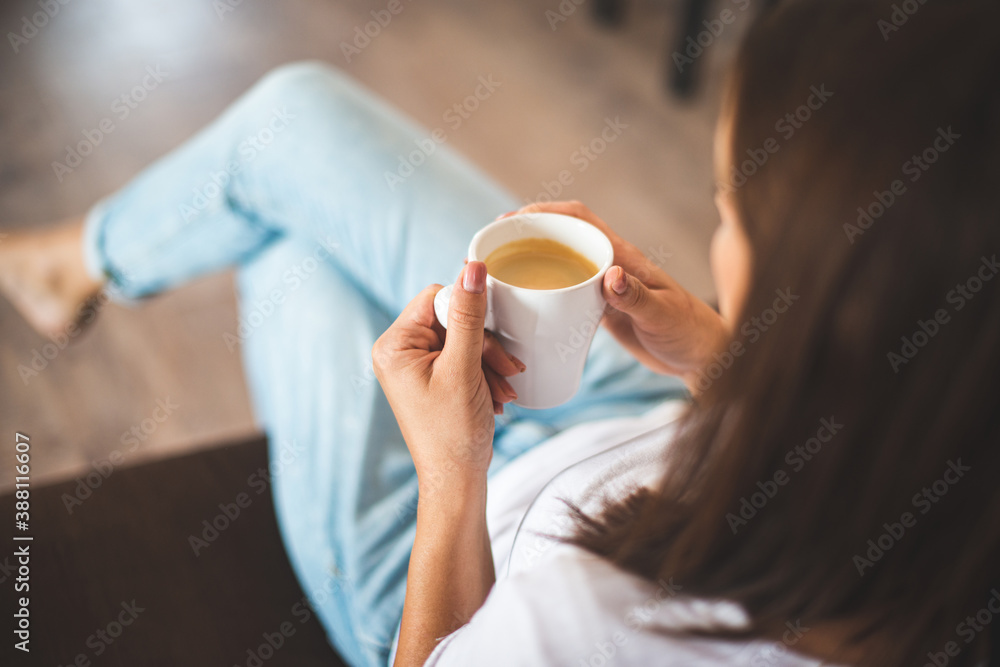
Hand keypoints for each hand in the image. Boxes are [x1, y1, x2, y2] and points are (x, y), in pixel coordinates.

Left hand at [373, 261, 521, 484]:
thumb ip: (469, 315)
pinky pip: (466, 357)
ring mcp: (417, 366)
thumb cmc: (453, 432)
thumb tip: (472, 266)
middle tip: (507, 371)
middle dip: (486, 345)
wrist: (457, 481)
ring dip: (491, 362)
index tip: (492, 341)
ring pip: (465, 338)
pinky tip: (497, 396)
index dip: (470, 313)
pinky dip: (486, 374)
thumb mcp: (463, 367)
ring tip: (504, 390)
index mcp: (394, 345)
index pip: (437, 297)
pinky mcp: (434, 379)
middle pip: (453, 318)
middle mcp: (400, 352)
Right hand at [504, 201, 729, 389]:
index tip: (511, 220)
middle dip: (524, 236)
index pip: (578, 218)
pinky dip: (541, 295)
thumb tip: (608, 276)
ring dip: (528, 264)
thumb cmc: (690, 332)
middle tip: (488, 250)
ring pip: (558, 265)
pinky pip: (564, 293)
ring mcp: (602, 288)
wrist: (703, 357)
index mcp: (622, 256)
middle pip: (560, 237)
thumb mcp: (663, 316)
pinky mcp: (600, 310)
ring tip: (495, 276)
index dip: (543, 211)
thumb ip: (636, 297)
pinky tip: (522, 309)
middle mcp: (609, 265)